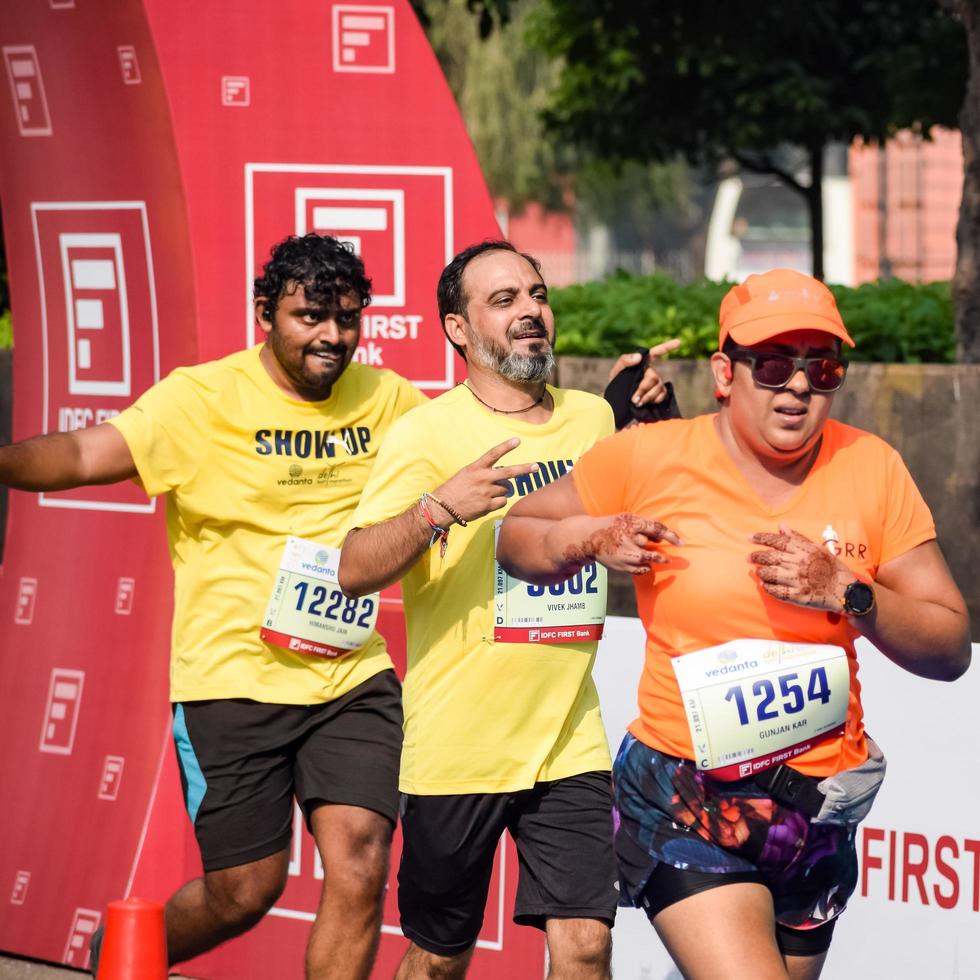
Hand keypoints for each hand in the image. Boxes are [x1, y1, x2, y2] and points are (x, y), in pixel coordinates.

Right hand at [433, 438, 537, 522]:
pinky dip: (500, 501)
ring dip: (502, 490)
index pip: (493, 454)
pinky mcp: (487, 505)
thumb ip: (484, 473)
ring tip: (488, 493)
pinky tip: (488, 502)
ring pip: (506, 489)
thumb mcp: (466, 474)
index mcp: (476, 468)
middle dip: (525, 469)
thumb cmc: (454, 489)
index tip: (517, 440)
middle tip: (537, 467)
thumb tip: (503, 478)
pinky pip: (503, 501)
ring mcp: (486, 492)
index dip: (506, 446)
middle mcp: (483, 478)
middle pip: (509, 472)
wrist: (443, 507)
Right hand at [564, 513, 681, 575]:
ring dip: (657, 560)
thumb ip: (645, 525)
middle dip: (661, 550)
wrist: (588, 537)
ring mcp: (623, 553)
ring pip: (647, 559)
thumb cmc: (612, 525)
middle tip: (671, 556)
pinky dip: (645, 568)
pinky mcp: (620, 565)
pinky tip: (647, 565)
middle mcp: (628, 538)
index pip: (656, 529)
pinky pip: (639, 569)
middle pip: (651, 546)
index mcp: (631, 524)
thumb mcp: (627, 518)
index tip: (681, 543)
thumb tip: (662, 537)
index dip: (670, 536)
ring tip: (665, 560)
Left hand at [607, 338, 680, 405]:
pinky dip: (654, 400)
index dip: (667, 347)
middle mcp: (651, 372)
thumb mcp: (616, 371)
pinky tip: (645, 403)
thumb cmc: (616, 384)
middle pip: (653, 378)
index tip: (678, 342)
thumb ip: (625, 361)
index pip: (655, 353)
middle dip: (643, 389)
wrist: (616, 402)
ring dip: (647, 397)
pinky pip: (662, 396)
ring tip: (637, 403)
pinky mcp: (658, 395)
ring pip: (658, 388)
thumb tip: (639, 357)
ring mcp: (656, 384)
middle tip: (634, 399)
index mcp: (643, 363)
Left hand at [749, 525, 855, 611]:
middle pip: (771, 557)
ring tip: (758, 571)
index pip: (778, 541)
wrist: (845, 590)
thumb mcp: (817, 548)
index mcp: (804, 550)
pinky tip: (765, 585)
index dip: (761, 538)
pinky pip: (776, 591)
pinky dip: (768, 587)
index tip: (749, 537)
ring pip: (770, 574)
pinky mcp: (797, 596)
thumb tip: (781, 526)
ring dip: (761, 572)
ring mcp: (797, 580)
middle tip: (749, 557)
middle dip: (757, 556)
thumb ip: (797, 537)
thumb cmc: (831, 567)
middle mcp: (799, 564)